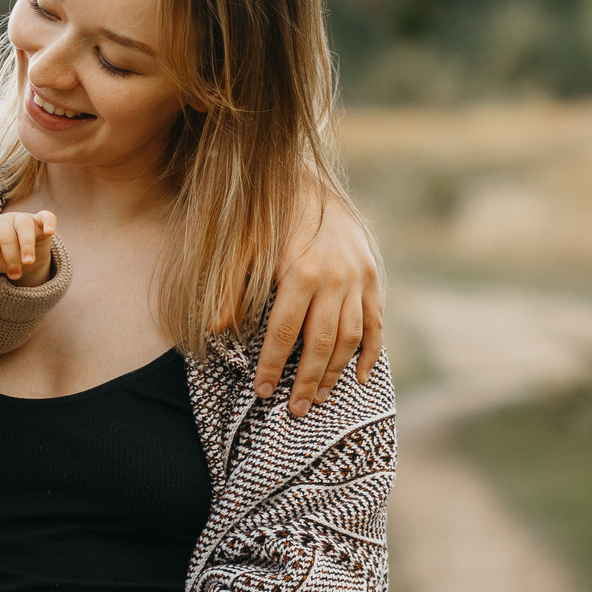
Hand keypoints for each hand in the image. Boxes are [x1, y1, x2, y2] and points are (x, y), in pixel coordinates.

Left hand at [0, 210, 58, 285]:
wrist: (25, 256)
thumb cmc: (3, 256)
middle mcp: (4, 221)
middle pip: (6, 236)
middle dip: (10, 257)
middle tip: (14, 275)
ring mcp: (23, 219)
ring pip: (24, 227)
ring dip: (26, 245)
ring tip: (28, 262)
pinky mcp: (40, 220)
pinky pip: (46, 216)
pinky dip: (48, 223)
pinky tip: (50, 232)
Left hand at [225, 199, 384, 416]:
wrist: (310, 180)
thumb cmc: (270, 217)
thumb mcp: (243, 246)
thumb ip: (231, 288)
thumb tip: (215, 330)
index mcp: (300, 274)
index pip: (284, 334)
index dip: (272, 366)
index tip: (261, 392)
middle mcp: (334, 279)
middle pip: (321, 343)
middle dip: (307, 381)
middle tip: (296, 411)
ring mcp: (357, 279)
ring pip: (350, 338)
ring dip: (336, 372)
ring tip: (320, 398)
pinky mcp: (372, 276)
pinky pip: (376, 322)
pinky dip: (370, 352)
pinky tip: (360, 376)